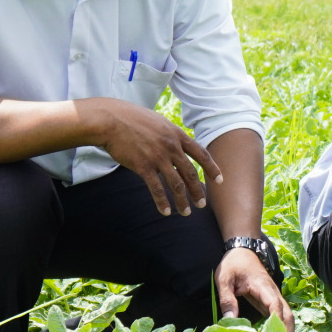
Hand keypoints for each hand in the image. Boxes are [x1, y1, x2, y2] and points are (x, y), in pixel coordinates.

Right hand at [93, 98, 223, 216]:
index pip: (200, 153)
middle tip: (202, 204)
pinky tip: (165, 212)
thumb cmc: (132, 119)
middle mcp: (171, 147)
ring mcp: (158, 157)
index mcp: (176, 135)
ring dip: (182, 201)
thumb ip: (170, 134)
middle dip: (198, 191)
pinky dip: (162, 202)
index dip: (212, 168)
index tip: (220, 180)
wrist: (111, 120)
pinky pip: (157, 189)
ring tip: (186, 213)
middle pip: (190, 173)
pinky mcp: (143, 166)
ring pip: (176, 184)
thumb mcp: (158, 122)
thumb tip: (177, 143)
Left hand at [217, 248, 295, 331]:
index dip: (277, 320)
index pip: (275, 304)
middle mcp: (273, 292)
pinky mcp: (269, 301)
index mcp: (263, 286)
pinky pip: (279, 316)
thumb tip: (229, 321)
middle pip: (287, 313)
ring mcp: (273, 297)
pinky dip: (280, 328)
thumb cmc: (233, 264)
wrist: (242, 250)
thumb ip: (227, 299)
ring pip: (286, 316)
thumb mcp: (224, 279)